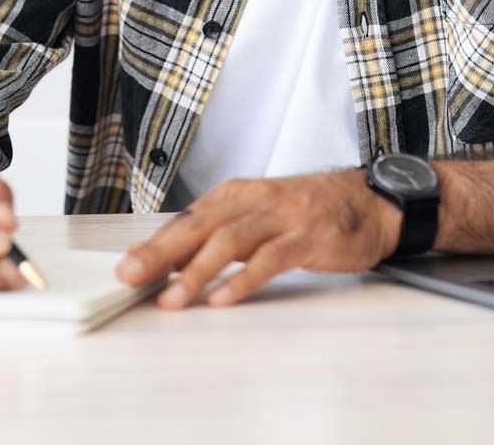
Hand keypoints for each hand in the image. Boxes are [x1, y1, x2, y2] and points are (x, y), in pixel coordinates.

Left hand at [114, 170, 399, 308]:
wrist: (368, 202)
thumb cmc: (308, 211)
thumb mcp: (258, 214)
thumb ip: (220, 234)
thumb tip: (173, 264)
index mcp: (235, 194)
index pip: (185, 220)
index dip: (153, 245)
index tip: (125, 269)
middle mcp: (252, 201)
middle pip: (198, 227)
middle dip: (160, 254)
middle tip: (131, 277)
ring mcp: (279, 218)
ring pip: (228, 242)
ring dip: (196, 272)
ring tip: (172, 299)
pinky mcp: (306, 238)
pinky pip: (268, 259)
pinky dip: (242, 279)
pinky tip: (222, 298)